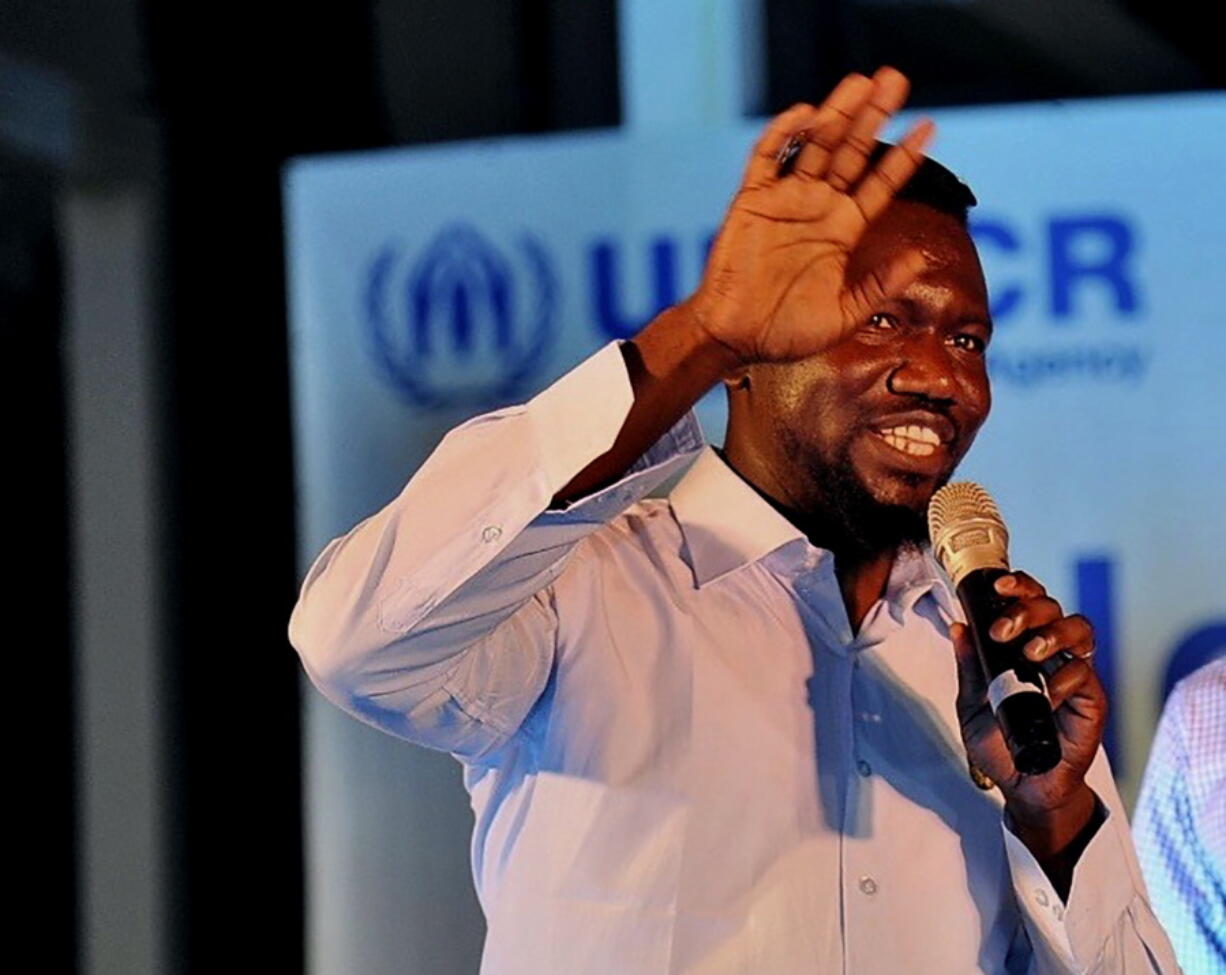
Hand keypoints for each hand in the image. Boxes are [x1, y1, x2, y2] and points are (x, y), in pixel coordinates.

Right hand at [684, 66, 935, 367]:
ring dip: (837, 113)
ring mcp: (785, 201)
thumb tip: (918, 258)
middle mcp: (817, 209)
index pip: (879, 184)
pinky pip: (767, 159)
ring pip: (815, 145)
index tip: (930, 127)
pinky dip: (784, 135)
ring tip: (861, 83)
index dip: (904, 157)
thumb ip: (878, 286)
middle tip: (896, 79)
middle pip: (851, 152)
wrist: (733, 339)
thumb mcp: (843, 316)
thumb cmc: (785, 334)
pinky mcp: (752, 201)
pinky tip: (807, 115)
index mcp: (841, 232)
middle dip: (874, 116)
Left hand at [950, 571, 1106, 843]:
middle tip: (1003, 630)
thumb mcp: (973, 703)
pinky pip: (1086, 674)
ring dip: (1052, 634)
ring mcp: (1073, 674)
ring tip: (1030, 654)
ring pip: (1079, 629)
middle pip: (1052, 607)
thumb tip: (958, 627)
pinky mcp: (1092, 700)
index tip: (997, 587)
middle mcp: (1050, 652)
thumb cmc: (1000, 743)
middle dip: (1027, 610)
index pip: (1027, 602)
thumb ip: (970, 666)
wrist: (1021, 785)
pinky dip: (1066, 678)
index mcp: (1022, 645)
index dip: (1018, 587)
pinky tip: (1048, 694)